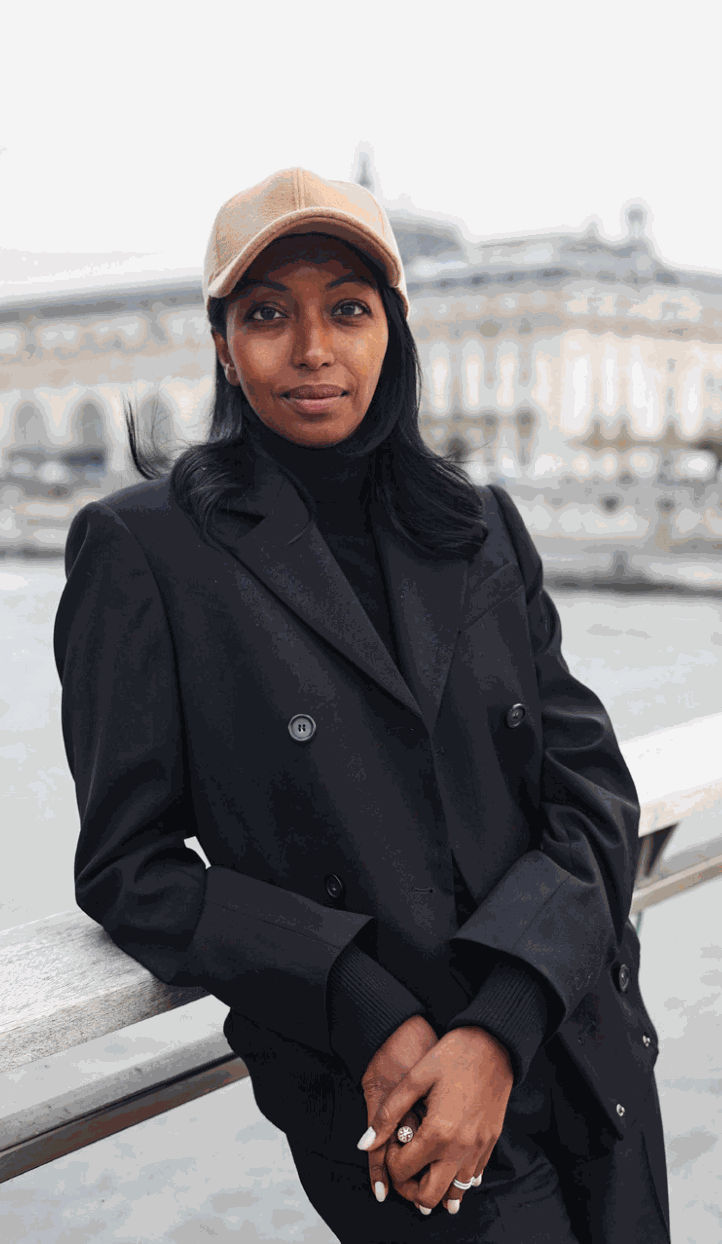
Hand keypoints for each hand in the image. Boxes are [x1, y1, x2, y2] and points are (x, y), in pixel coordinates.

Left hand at [358, 1026, 512, 1215]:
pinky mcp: (491, 1143)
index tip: (391, 1144)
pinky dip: (457, 1178)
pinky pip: (473, 1178)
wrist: (494, 1043)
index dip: (389, 1164)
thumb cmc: (452, 1055)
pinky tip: (446, 1163)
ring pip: (454, 1193)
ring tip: (423, 1170)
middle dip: (409, 1189)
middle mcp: (460, 1148)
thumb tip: (364, 1144)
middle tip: (403, 1167)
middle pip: (429, 1197)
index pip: (404, 1171)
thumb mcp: (414, 1078)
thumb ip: (387, 1114)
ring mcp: (478, 1148)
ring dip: (435, 1188)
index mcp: (438, 1132)